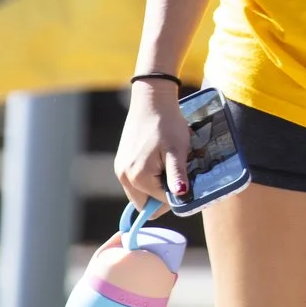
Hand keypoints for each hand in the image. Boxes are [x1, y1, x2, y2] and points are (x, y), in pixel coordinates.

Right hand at [114, 83, 190, 210]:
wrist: (151, 101)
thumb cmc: (168, 124)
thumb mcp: (178, 150)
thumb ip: (177, 175)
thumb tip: (180, 195)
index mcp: (138, 177)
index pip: (157, 205)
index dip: (174, 197)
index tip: (185, 181)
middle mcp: (124, 177)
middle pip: (144, 203)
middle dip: (161, 195)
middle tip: (176, 175)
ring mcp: (120, 170)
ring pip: (139, 193)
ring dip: (155, 186)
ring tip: (168, 164)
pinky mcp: (120, 162)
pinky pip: (135, 181)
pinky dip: (148, 177)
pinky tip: (159, 160)